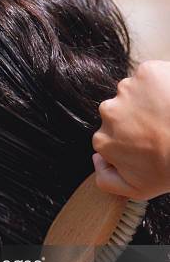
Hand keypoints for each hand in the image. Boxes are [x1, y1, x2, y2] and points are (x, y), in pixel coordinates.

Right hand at [92, 61, 169, 198]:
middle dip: (135, 118)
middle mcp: (109, 112)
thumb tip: (97, 159)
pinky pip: (150, 75)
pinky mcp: (147, 72)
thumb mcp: (139, 189)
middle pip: (118, 112)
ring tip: (168, 113)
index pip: (109, 135)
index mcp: (103, 140)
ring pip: (133, 92)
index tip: (147, 142)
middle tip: (160, 128)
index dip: (128, 139)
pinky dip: (160, 83)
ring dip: (147, 100)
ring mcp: (127, 89)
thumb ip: (107, 180)